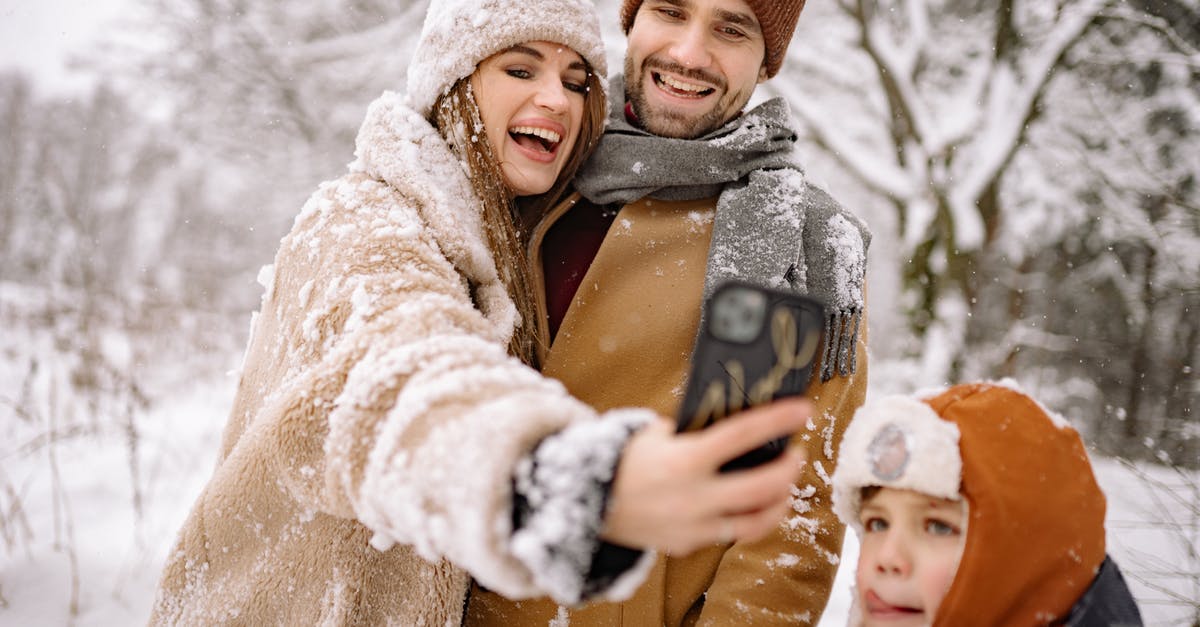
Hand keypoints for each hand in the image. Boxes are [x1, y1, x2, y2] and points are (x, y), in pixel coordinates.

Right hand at [601, 398, 809, 555]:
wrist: (586, 503)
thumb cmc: (621, 461)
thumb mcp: (653, 433)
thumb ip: (691, 432)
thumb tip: (727, 426)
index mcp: (685, 459)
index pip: (743, 434)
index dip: (777, 420)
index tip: (801, 409)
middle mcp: (694, 495)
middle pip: (764, 485)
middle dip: (789, 468)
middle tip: (796, 454)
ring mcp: (694, 524)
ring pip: (756, 521)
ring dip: (778, 502)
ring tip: (783, 487)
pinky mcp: (689, 543)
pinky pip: (729, 533)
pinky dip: (746, 518)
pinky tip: (751, 505)